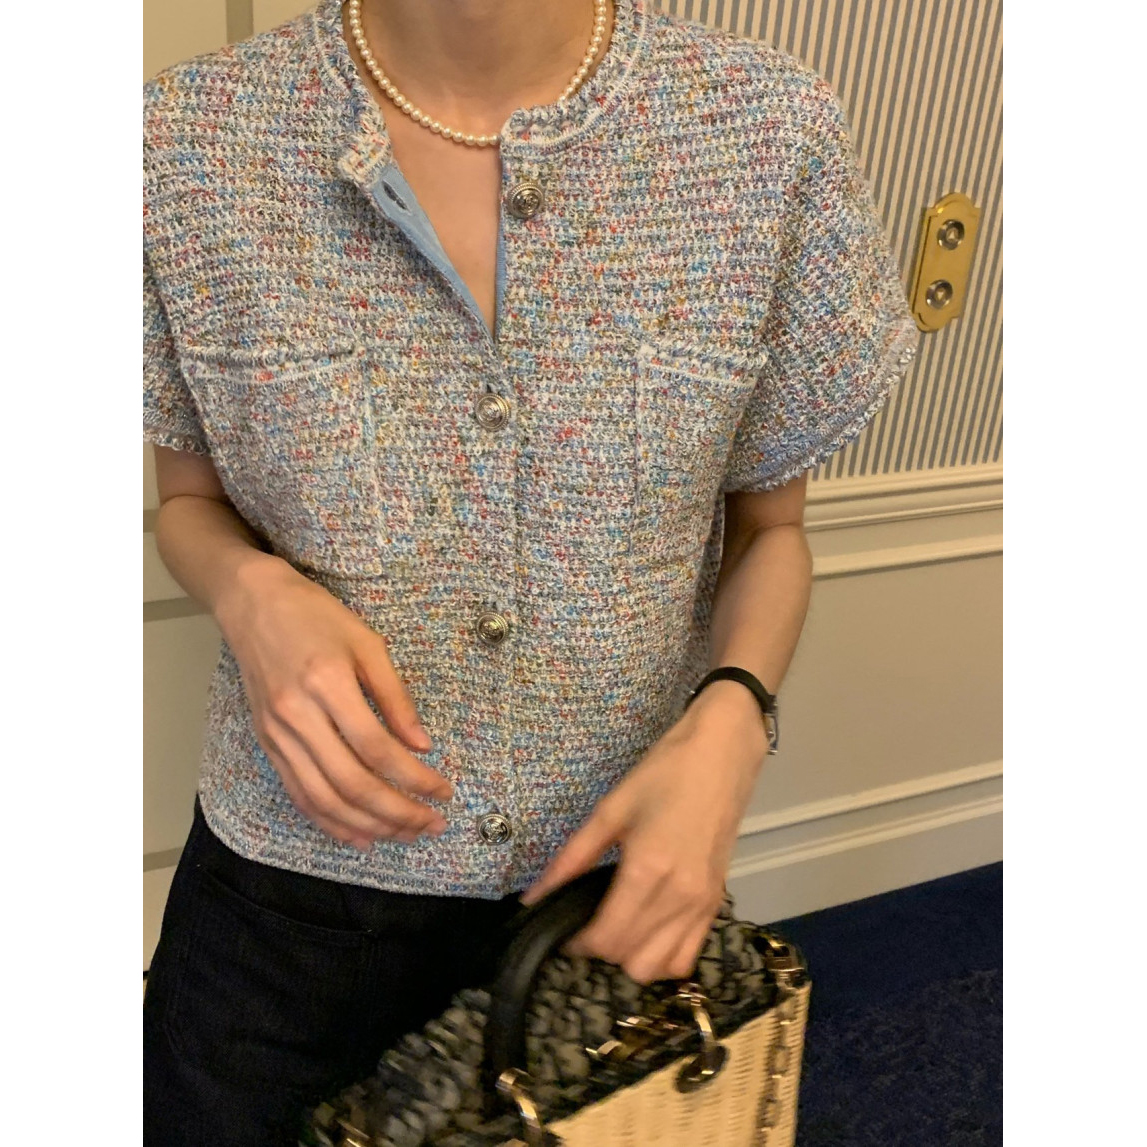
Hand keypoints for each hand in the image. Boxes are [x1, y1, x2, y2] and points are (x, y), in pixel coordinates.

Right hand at [213, 553, 452, 850]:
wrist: (253, 604)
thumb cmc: (315, 616)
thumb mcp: (367, 643)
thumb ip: (395, 697)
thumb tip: (422, 745)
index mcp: (328, 684)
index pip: (377, 748)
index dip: (413, 777)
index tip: (443, 791)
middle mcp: (297, 716)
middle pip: (352, 783)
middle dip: (397, 812)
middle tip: (431, 824)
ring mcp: (277, 734)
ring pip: (324, 798)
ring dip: (367, 825)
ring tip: (403, 834)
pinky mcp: (267, 744)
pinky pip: (299, 794)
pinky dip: (329, 821)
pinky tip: (359, 835)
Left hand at [519, 681, 769, 983]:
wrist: (721, 755)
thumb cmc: (664, 774)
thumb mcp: (610, 810)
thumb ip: (571, 858)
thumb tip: (533, 896)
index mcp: (648, 871)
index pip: (606, 938)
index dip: (577, 943)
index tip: (562, 928)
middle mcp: (680, 897)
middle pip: (630, 960)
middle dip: (601, 951)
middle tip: (586, 922)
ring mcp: (703, 904)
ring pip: (660, 967)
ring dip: (632, 958)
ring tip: (617, 927)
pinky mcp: (717, 903)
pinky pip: (688, 956)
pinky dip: (663, 957)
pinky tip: (647, 932)